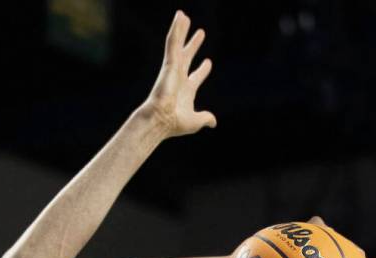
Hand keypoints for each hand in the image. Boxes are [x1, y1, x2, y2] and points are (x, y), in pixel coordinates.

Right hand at [141, 10, 215, 137]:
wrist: (161, 119)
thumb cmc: (175, 123)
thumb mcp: (196, 121)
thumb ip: (205, 118)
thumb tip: (214, 122)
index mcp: (186, 91)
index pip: (196, 77)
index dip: (203, 70)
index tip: (208, 62)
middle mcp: (179, 78)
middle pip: (187, 57)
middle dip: (193, 45)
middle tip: (200, 33)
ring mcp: (173, 69)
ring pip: (177, 45)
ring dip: (181, 30)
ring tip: (184, 16)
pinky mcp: (169, 63)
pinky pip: (173, 42)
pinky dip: (176, 29)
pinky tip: (180, 17)